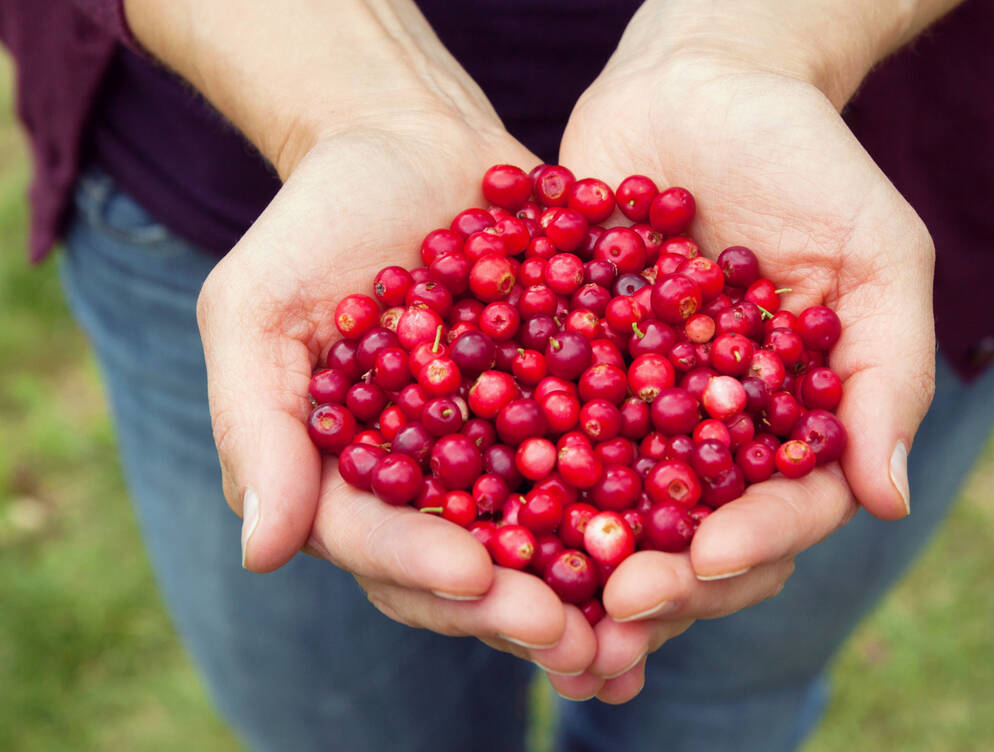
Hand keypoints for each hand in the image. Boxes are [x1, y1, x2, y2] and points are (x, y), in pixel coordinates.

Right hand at [197, 117, 597, 675]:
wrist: (411, 146)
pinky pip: (606, 467)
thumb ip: (257, 426)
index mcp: (345, 480)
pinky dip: (643, 505)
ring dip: (589, 588)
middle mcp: (427, 486)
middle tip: (572, 634)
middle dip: (515, 606)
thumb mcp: (257, 309)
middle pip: (466, 567)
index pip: (374, 542)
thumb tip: (262, 554)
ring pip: (542, 540)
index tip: (473, 574)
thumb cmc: (317, 223)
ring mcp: (500, 456)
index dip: (421, 564)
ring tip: (640, 616)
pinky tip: (694, 537)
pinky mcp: (566, 415)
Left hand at [550, 33, 935, 700]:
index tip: (708, 559)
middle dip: (659, 576)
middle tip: (614, 606)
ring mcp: (632, 411)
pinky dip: (506, 478)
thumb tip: (890, 502)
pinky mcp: (560, 372)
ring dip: (575, 563)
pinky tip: (470, 519)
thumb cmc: (806, 158)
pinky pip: (532, 432)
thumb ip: (889, 372)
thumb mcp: (874, 252)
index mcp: (790, 427)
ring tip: (538, 605)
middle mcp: (710, 436)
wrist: (696, 85)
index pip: (784, 510)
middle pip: (691, 535)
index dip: (751, 543)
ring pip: (607, 508)